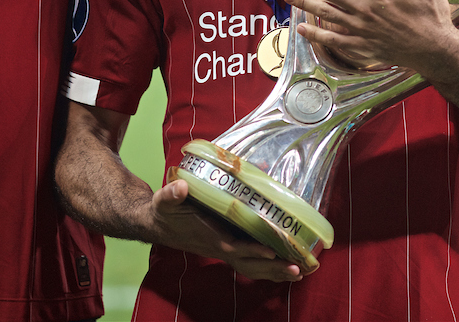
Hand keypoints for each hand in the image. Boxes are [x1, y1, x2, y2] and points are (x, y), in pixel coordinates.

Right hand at [149, 179, 301, 281]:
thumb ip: (171, 194)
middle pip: (249, 264)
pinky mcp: (227, 247)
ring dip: (275, 271)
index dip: (251, 250)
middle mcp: (220, 246)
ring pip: (252, 266)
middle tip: (297, 269)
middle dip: (272, 268)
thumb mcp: (165, 200)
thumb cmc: (165, 211)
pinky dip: (268, 267)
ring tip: (299, 271)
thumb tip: (181, 187)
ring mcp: (224, 249)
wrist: (159, 224)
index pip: (233, 247)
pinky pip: (250, 262)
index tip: (271, 251)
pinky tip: (284, 267)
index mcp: (209, 236)